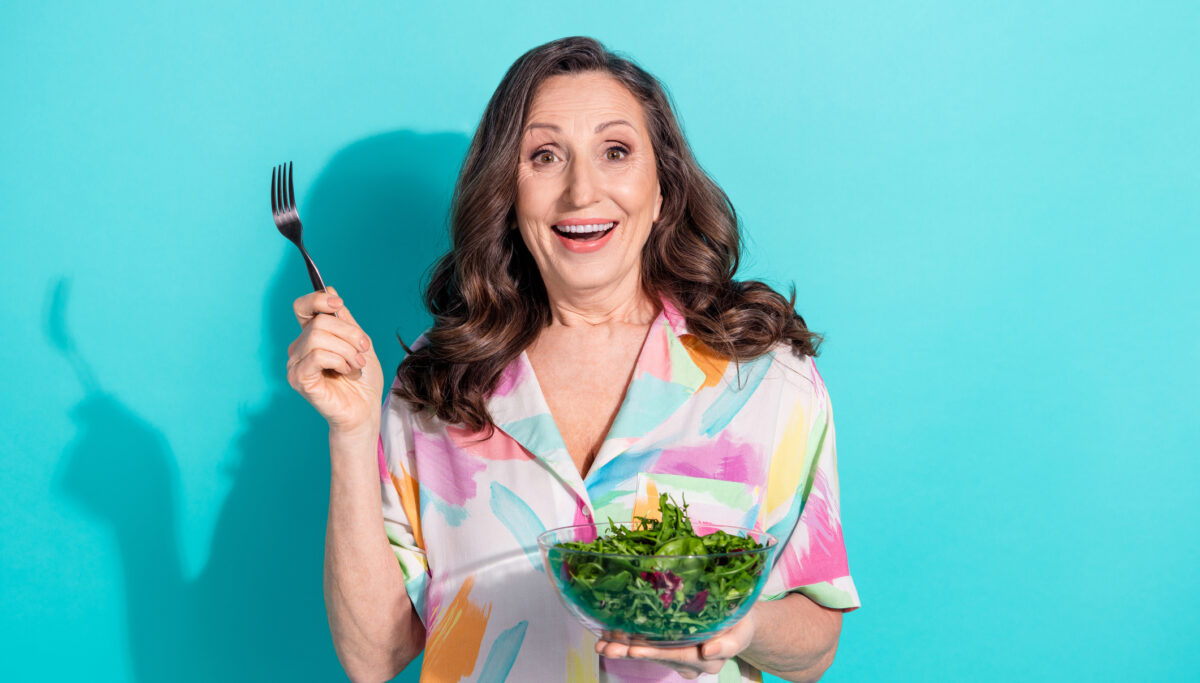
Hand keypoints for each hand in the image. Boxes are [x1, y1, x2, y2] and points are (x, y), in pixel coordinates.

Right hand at [286, 287, 383, 434]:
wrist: (365, 410)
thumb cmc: (363, 380)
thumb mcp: (360, 343)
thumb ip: (345, 320)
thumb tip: (330, 290)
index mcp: (312, 337)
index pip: (303, 307)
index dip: (318, 299)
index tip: (338, 304)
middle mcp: (299, 348)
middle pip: (319, 322)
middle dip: (349, 334)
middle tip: (362, 351)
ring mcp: (295, 364)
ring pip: (319, 337)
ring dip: (347, 351)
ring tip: (355, 366)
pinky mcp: (298, 379)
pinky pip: (317, 355)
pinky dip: (339, 361)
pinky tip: (346, 372)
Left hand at [595, 611, 755, 679]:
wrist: (738, 622)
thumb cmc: (740, 623)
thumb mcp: (742, 631)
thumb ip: (729, 643)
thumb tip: (710, 651)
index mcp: (707, 658)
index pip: (678, 655)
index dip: (655, 652)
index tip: (634, 648)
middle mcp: (688, 662)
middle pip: (656, 656)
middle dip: (629, 651)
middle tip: (607, 646)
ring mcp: (676, 655)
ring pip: (646, 652)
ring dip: (622, 648)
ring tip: (601, 644)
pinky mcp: (667, 646)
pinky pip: (644, 645)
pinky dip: (624, 641)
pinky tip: (606, 637)